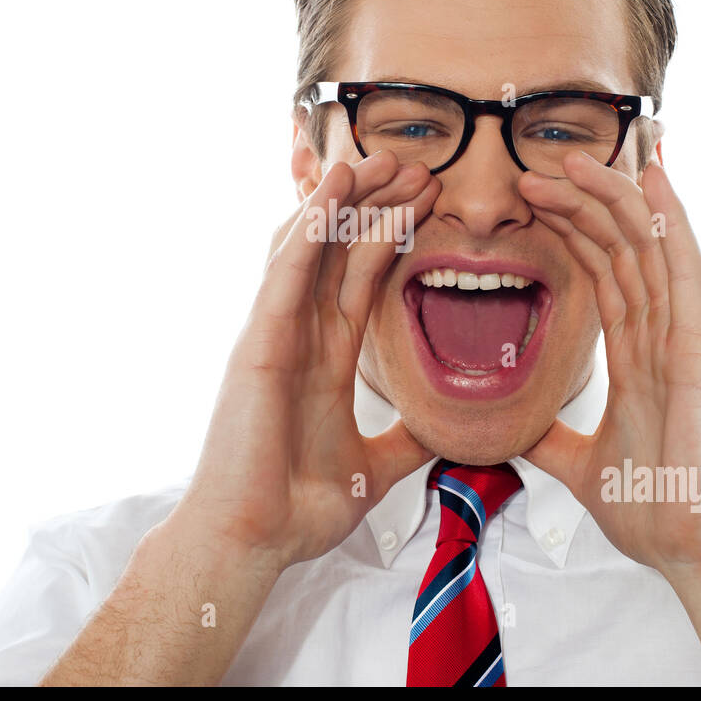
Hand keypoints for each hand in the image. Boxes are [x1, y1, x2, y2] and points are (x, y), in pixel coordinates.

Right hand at [178, 151, 440, 570]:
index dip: (392, 232)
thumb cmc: (295, 508)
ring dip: (345, 200)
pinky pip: (287, 271)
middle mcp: (299, 335)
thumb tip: (448, 437)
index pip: (361, 275)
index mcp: (325, 356)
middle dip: (375, 203)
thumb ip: (406, 443)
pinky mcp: (258, 341)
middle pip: (339, 249)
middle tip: (416, 165)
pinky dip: (311, 226)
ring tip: (380, 158)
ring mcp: (275, 333)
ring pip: (311, 246)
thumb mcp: (374, 467)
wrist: (252, 542)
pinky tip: (335, 191)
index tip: (429, 199)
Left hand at [518, 152, 700, 580]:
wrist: (694, 551)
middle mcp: (663, 336)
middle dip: (580, 205)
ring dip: (614, 197)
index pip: (604, 274)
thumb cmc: (656, 509)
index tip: (533, 202)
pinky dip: (671, 221)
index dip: (572, 232)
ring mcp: (686, 337)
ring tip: (576, 157)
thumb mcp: (578, 465)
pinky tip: (655, 178)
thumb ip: (550, 440)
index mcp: (638, 357)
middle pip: (621, 249)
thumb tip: (512, 432)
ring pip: (649, 247)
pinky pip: (686, 270)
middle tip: (536, 171)